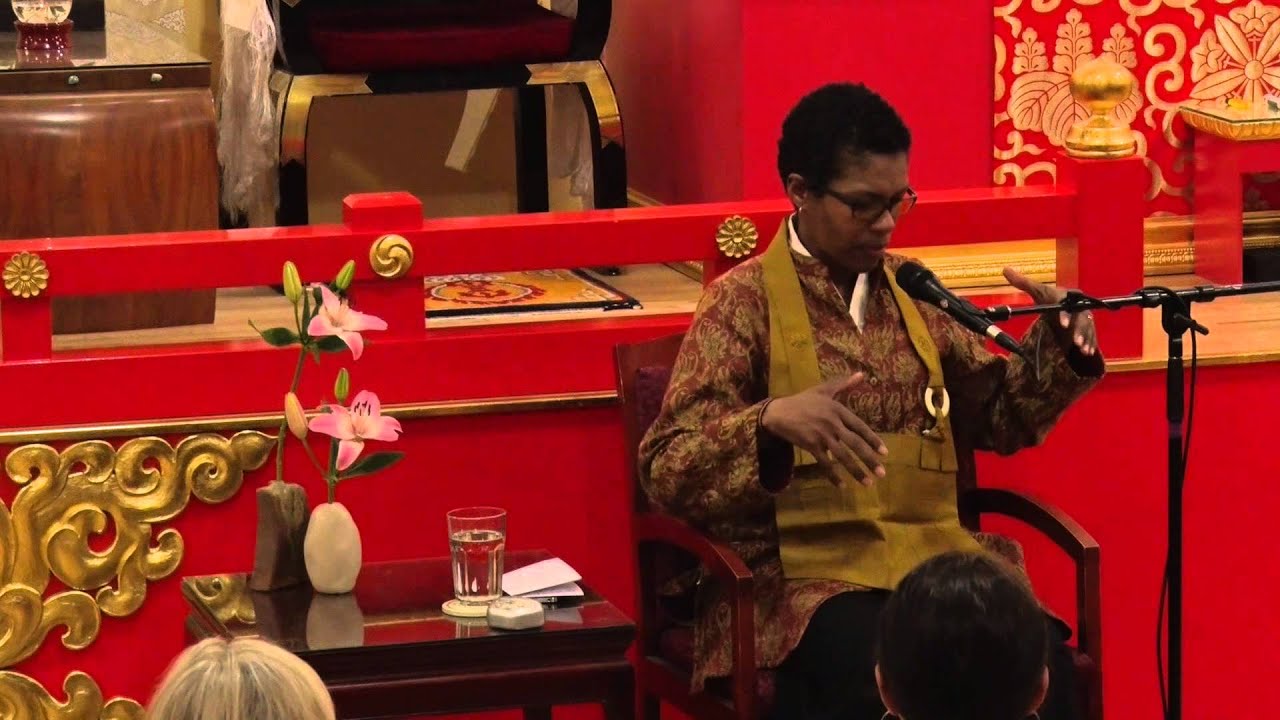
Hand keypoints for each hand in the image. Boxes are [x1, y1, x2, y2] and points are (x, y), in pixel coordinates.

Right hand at [760, 373, 887, 485]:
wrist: (778, 412)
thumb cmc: (802, 401)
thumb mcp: (823, 390)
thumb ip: (843, 384)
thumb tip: (861, 374)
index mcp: (837, 410)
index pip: (860, 427)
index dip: (873, 440)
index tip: (884, 453)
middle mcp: (832, 423)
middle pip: (854, 444)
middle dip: (869, 459)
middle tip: (882, 473)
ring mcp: (821, 436)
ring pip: (842, 456)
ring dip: (856, 471)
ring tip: (868, 483)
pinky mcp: (811, 446)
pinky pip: (825, 463)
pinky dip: (833, 475)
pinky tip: (842, 485)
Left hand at [1003, 267, 1096, 356]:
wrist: (1065, 305)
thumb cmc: (1051, 298)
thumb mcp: (1038, 291)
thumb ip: (1023, 282)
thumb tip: (1005, 269)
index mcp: (1066, 297)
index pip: (1066, 305)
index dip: (1064, 315)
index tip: (1062, 324)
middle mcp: (1078, 307)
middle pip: (1080, 318)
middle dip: (1079, 330)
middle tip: (1075, 341)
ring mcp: (1084, 318)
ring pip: (1087, 328)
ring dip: (1085, 338)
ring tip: (1082, 348)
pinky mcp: (1088, 328)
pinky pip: (1091, 335)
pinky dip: (1090, 343)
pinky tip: (1087, 352)